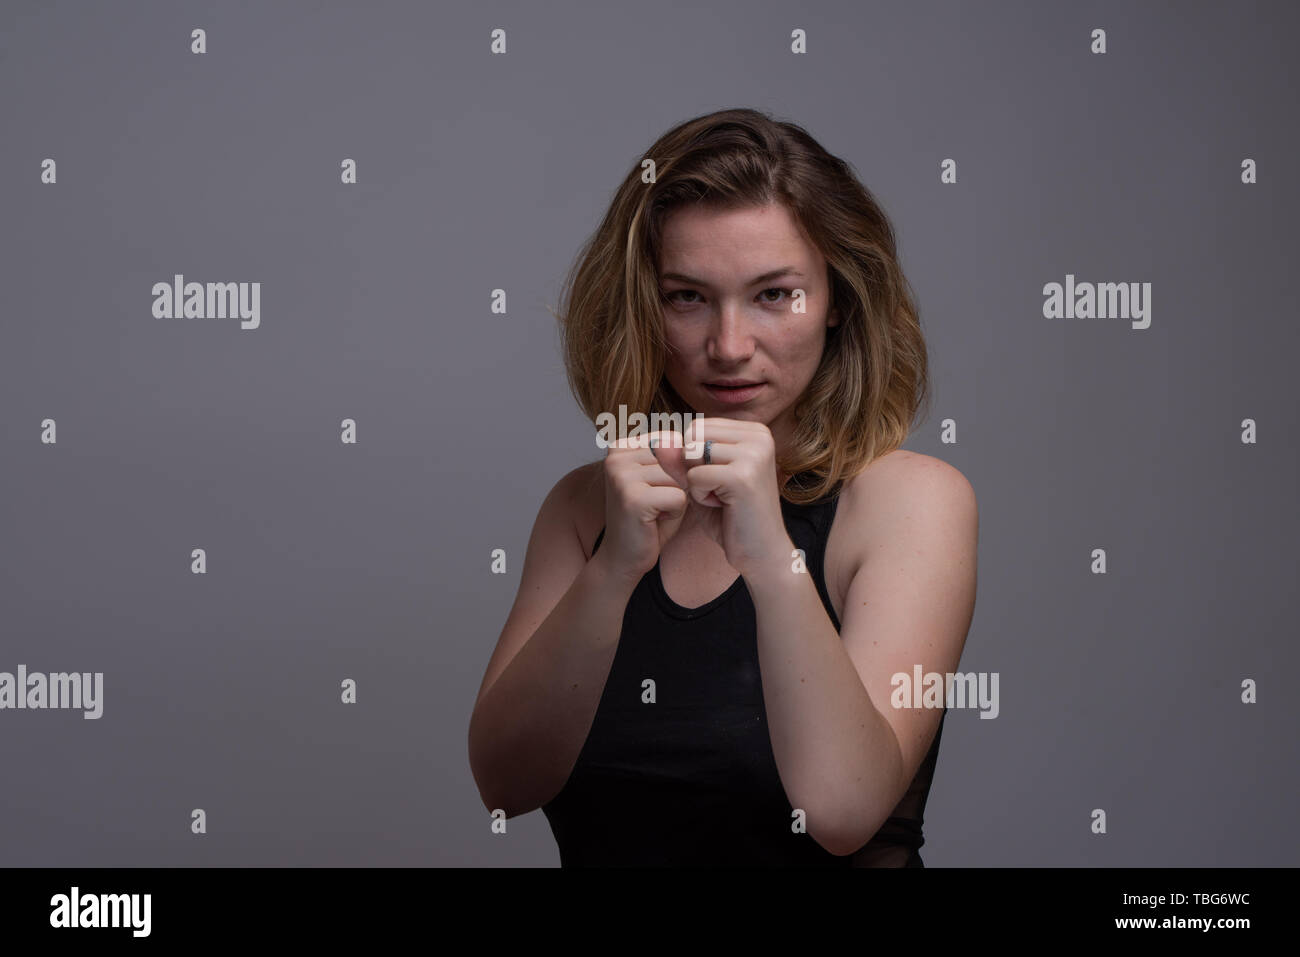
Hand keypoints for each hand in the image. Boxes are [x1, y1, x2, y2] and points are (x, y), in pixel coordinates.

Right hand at [597, 429, 691, 581]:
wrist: (624, 556)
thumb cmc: (649, 517)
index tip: (654, 488)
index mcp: (621, 446)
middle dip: (677, 485)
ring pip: (680, 478)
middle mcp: (616, 456)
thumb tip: (681, 444)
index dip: (676, 469)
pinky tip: (654, 521)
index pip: (674, 441)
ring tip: (654, 511)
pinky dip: (675, 513)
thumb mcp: (665, 478)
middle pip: (677, 459)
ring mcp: (621, 476)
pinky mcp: (632, 498)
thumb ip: (675, 457)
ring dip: (677, 499)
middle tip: (655, 504)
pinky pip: (678, 497)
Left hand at [652, 416, 794, 579]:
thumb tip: (658, 441)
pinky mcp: (742, 476)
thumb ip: (680, 459)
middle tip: (719, 491)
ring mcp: (753, 454)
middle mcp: (758, 436)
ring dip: (696, 483)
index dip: (695, 458)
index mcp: (754, 431)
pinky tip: (723, 507)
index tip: (720, 480)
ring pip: (692, 454)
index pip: (697, 427)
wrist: (761, 553)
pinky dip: (699, 496)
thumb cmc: (732, 516)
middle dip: (693, 467)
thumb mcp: (700, 480)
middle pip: (693, 436)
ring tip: (722, 499)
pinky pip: (695, 477)